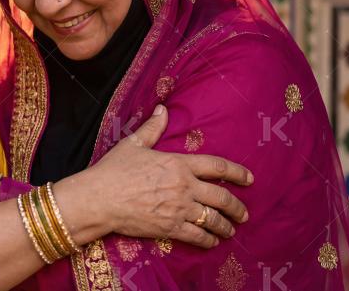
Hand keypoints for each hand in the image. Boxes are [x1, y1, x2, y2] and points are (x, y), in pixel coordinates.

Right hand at [88, 105, 251, 248]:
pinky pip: (198, 236)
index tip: (249, 179)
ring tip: (231, 230)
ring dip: (226, 226)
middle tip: (244, 213)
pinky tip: (212, 241)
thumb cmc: (114, 170)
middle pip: (222, 197)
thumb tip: (162, 108)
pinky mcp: (170, 228)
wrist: (99, 198)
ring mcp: (179, 209)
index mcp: (178, 163)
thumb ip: (153, 127)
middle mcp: (184, 186)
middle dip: (237, 207)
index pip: (217, 167)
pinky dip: (209, 240)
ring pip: (213, 219)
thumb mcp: (134, 144)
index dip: (237, 173)